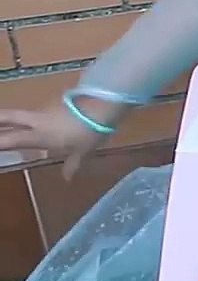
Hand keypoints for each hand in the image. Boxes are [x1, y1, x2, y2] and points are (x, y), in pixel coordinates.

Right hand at [0, 100, 118, 178]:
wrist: (104, 104)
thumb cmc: (90, 131)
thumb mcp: (82, 151)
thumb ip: (72, 164)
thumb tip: (67, 179)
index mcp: (39, 135)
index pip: (9, 139)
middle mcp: (37, 121)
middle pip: (8, 117)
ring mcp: (46, 109)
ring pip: (23, 114)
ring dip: (12, 118)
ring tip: (5, 125)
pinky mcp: (56, 102)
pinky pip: (39, 112)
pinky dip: (33, 118)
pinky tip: (36, 122)